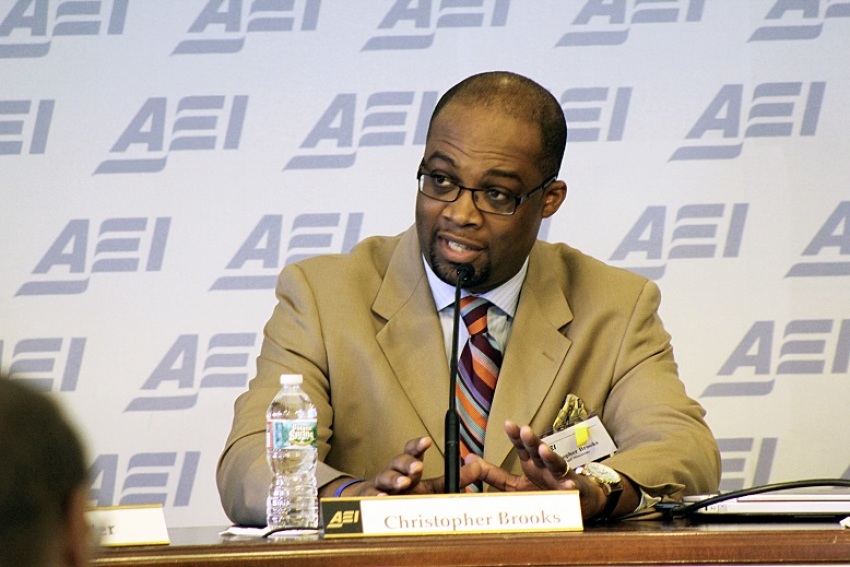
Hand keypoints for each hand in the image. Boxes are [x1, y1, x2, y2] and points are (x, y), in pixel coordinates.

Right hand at [332, 437, 482, 496]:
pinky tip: (381, 497)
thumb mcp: (432, 488)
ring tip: (403, 482)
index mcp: (408, 469)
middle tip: (418, 467)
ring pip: (385, 478)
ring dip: (394, 479)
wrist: (372, 509)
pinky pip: (371, 498)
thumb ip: (455, 478)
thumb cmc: (406, 497)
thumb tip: (477, 465)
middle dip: (408, 463)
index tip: (427, 442)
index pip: (412, 452)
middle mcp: (393, 474)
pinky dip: (376, 497)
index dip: (418, 446)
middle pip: (398, 462)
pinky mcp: (369, 501)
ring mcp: (379, 487)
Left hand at [465, 421, 607, 518]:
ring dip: (550, 457)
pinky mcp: (575, 492)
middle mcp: (545, 467)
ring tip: (543, 450)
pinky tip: (569, 485)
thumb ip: (492, 474)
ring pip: (556, 465)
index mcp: (531, 463)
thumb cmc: (546, 491)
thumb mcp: (514, 485)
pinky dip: (571, 487)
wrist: (579, 502)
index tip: (508, 423)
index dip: (515, 435)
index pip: (522, 446)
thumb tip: (468, 461)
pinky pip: (572, 490)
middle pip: (538, 450)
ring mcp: (561, 477)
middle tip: (524, 430)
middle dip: (531, 440)